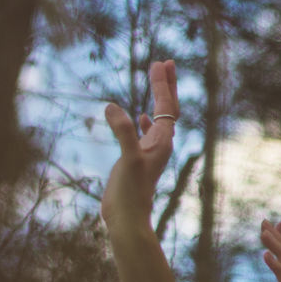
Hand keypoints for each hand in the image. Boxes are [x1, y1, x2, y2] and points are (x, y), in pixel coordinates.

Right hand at [102, 60, 179, 230]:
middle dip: (167, 86)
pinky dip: (145, 121)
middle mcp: (160, 145)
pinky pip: (147, 134)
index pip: (166, 106)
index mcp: (162, 142)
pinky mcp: (139, 160)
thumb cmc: (130, 192)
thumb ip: (123, 132)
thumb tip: (112, 107)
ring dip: (158, 99)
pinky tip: (141, 117)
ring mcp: (150, 152)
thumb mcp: (127, 158)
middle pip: (169, 109)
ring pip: (159, 119)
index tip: (159, 63)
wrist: (128, 218)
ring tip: (156, 80)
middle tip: (166, 63)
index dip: (163, 84)